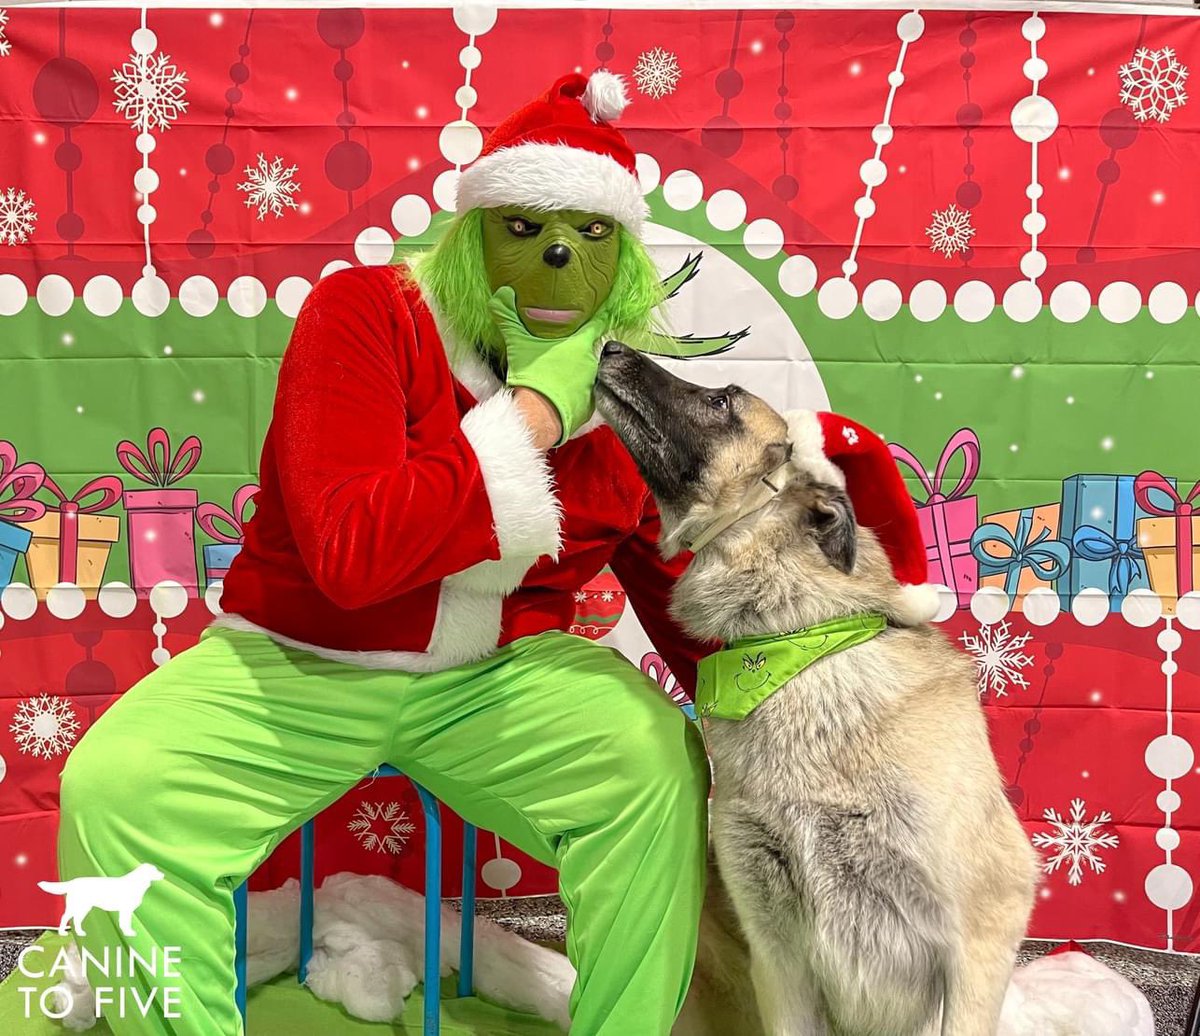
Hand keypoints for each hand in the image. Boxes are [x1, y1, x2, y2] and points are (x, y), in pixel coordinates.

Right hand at [488, 286, 604, 446]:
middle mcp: (591, 361)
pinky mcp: (590, 403)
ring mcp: (592, 383)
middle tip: (563, 347)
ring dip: (576, 370)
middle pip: (589, 348)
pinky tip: (560, 391)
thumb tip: (500, 293)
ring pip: (587, 371)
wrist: (538, 415)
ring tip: (558, 371)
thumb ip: (509, 317)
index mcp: (580, 344)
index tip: (597, 312)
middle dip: (578, 347)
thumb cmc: (533, 377)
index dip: (596, 317)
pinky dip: (575, 391)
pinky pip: (584, 392)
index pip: (596, 324)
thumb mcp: (517, 343)